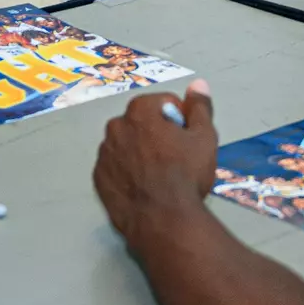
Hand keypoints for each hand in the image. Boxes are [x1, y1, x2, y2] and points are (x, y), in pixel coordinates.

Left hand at [94, 81, 218, 239]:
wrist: (163, 220)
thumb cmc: (185, 175)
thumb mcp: (204, 137)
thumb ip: (200, 107)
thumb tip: (198, 84)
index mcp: (139, 111)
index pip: (164, 104)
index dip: (180, 121)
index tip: (187, 141)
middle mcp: (115, 127)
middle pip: (142, 123)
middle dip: (157, 134)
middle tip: (175, 159)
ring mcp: (103, 154)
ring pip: (127, 145)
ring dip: (140, 153)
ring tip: (159, 176)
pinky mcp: (99, 179)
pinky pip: (115, 167)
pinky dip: (127, 172)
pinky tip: (143, 187)